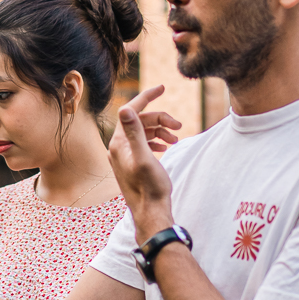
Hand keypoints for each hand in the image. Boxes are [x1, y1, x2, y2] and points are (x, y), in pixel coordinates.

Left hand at [107, 86, 178, 240]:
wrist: (151, 212)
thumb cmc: (150, 188)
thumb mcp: (145, 158)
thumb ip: (135, 132)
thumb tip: (126, 108)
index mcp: (119, 143)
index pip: (131, 111)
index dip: (147, 97)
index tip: (163, 87)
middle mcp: (118, 148)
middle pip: (140, 121)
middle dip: (161, 119)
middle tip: (179, 126)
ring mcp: (125, 156)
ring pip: (144, 132)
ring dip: (161, 130)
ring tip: (175, 139)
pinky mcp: (132, 163)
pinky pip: (144, 143)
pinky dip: (157, 140)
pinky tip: (167, 146)